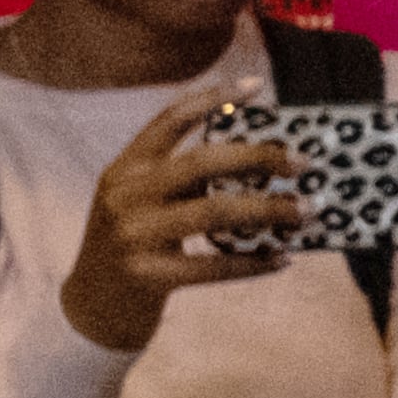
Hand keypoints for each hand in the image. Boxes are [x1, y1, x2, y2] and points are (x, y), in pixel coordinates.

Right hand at [61, 93, 306, 357]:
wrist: (90, 311)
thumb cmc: (133, 248)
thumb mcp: (140, 204)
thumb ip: (180, 180)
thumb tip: (259, 162)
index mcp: (125, 169)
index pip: (170, 120)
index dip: (212, 98)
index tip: (257, 86)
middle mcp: (125, 195)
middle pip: (202, 162)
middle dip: (258, 157)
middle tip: (302, 163)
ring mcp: (134, 236)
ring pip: (214, 212)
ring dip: (268, 210)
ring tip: (307, 211)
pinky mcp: (147, 276)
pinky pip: (213, 265)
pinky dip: (254, 262)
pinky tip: (283, 258)